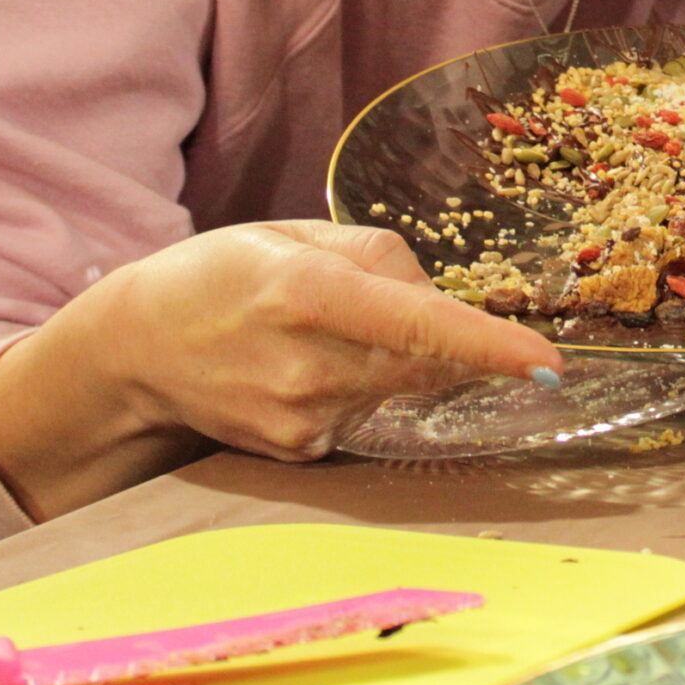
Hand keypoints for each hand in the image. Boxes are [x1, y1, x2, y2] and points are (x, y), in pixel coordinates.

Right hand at [0, 220, 561, 519]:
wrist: (138, 348)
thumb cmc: (223, 274)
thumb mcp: (294, 234)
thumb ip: (379, 255)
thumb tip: (439, 299)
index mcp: (308, 294)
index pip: (418, 325)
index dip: (489, 347)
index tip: (546, 365)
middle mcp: (307, 365)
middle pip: (424, 361)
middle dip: (444, 337)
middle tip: (382, 307)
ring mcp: (301, 418)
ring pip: (399, 385)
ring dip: (392, 357)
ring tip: (322, 332)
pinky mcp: (298, 451)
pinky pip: (366, 411)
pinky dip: (360, 384)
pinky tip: (306, 366)